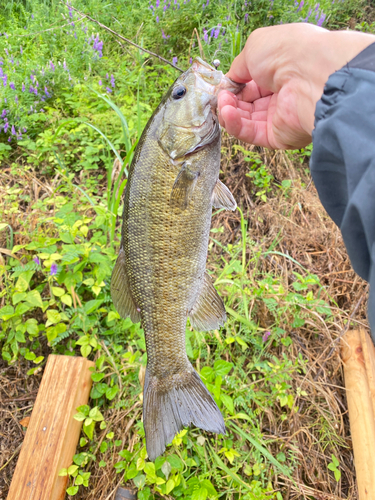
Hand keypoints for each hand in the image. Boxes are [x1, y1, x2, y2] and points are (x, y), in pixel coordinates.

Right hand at [218, 24, 374, 148]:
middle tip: (222, 96)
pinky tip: (227, 113)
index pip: (251, 84)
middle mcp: (282, 96)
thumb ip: (239, 66)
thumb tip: (229, 80)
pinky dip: (235, 125)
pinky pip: (250, 133)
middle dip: (229, 100)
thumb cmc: (287, 53)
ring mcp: (280, 117)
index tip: (223, 85)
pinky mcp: (277, 136)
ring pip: (246, 120)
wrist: (310, 75)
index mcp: (281, 73)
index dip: (234, 86)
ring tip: (223, 104)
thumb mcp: (255, 48)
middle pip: (246, 104)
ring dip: (229, 112)